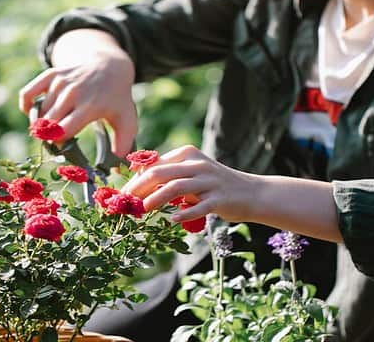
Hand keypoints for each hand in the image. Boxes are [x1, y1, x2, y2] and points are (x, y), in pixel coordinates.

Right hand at [18, 29, 136, 156]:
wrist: (110, 66)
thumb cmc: (117, 99)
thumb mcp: (127, 120)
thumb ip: (124, 145)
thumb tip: (116, 167)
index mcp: (90, 107)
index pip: (63, 131)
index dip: (59, 143)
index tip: (64, 147)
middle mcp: (74, 93)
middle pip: (48, 124)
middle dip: (48, 136)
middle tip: (57, 139)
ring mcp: (61, 82)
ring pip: (39, 112)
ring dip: (41, 123)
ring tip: (53, 126)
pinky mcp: (51, 74)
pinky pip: (27, 94)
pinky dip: (27, 107)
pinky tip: (34, 113)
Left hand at [122, 145, 260, 222]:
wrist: (251, 193)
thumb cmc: (215, 186)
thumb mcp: (193, 174)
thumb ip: (170, 175)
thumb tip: (137, 183)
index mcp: (188, 154)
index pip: (155, 164)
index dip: (136, 179)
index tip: (122, 194)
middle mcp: (198, 165)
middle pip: (161, 173)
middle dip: (139, 188)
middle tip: (126, 203)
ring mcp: (209, 181)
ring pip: (176, 187)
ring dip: (156, 199)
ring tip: (142, 210)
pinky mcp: (219, 198)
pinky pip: (198, 206)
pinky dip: (184, 213)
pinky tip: (172, 220)